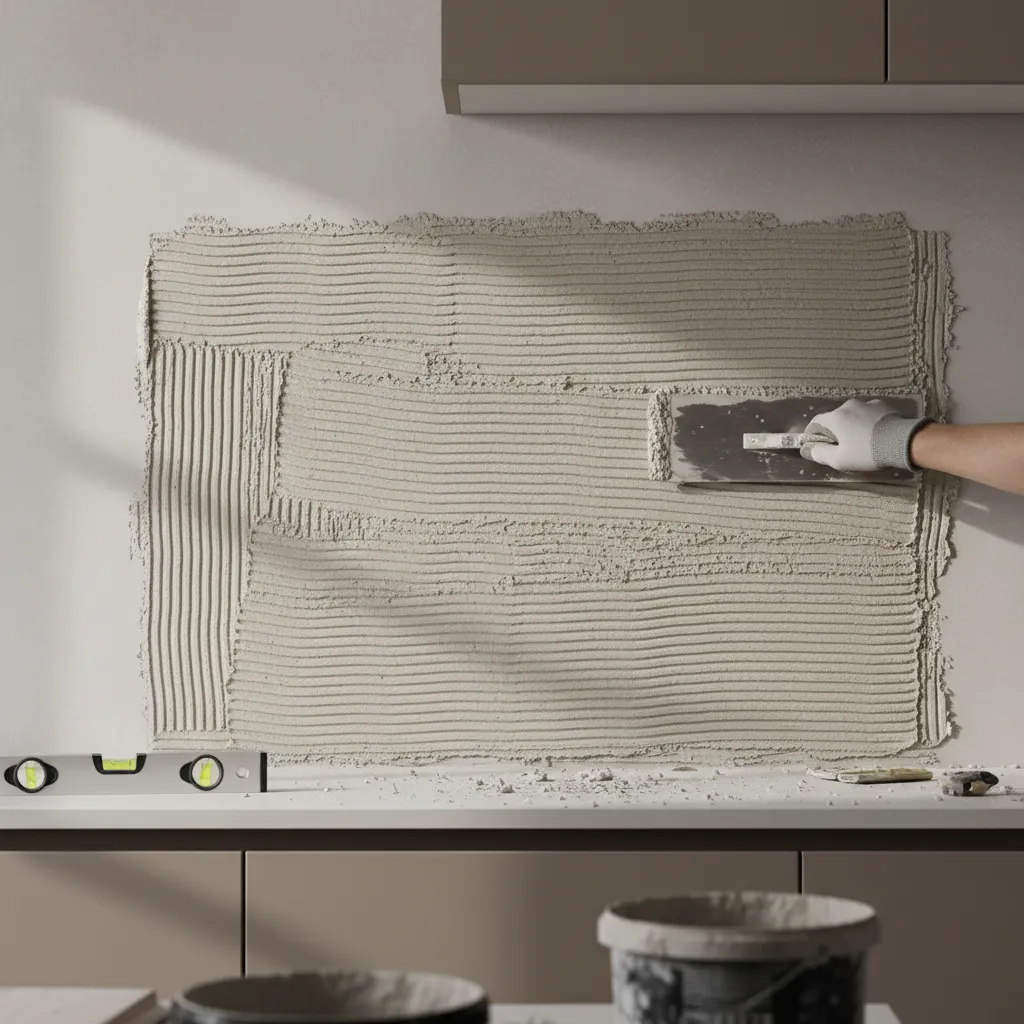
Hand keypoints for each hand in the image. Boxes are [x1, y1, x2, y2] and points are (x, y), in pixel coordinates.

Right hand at [799, 398, 928, 471]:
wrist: (902, 442)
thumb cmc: (866, 452)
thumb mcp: (840, 460)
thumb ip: (820, 454)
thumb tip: (808, 450)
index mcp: (835, 418)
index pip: (816, 422)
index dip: (812, 433)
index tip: (814, 443)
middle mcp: (848, 406)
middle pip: (835, 418)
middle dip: (834, 430)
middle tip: (840, 445)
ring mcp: (867, 404)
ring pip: (853, 415)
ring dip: (852, 425)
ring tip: (861, 440)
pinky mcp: (883, 406)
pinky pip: (869, 414)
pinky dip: (868, 422)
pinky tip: (875, 434)